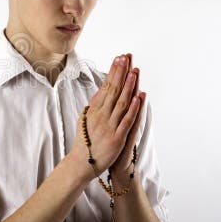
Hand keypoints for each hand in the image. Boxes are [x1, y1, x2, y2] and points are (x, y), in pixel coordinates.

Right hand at [70, 53, 143, 181]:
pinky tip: (139, 97)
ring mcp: (109, 126)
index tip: (119, 58)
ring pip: (121, 102)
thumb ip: (94, 105)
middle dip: (120, 73)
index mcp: (94, 110)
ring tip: (134, 71)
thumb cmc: (85, 141)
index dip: (113, 72)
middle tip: (126, 58)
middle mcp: (101, 115)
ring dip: (128, 86)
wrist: (81, 163)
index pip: (105, 86)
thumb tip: (100, 91)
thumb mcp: (85, 119)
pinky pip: (126, 121)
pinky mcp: (116, 137)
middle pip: (113, 90)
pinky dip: (133, 108)